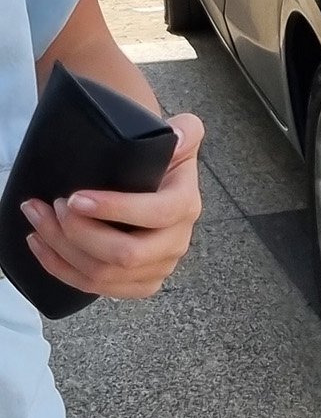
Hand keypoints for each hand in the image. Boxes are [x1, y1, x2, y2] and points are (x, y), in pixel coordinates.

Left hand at [21, 113, 204, 298]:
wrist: (159, 183)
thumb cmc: (162, 160)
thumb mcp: (183, 136)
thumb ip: (186, 130)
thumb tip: (176, 138)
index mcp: (186, 206)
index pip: (157, 215)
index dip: (115, 209)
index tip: (76, 197)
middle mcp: (176, 242)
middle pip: (126, 255)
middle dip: (80, 234)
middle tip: (55, 207)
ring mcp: (156, 267)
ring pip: (102, 274)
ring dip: (61, 248)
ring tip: (38, 218)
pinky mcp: (135, 284)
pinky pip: (92, 287)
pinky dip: (59, 267)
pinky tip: (39, 243)